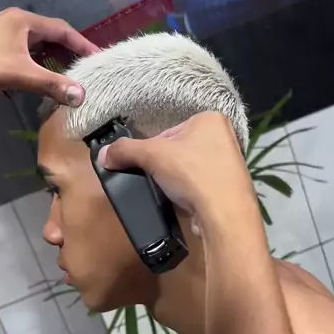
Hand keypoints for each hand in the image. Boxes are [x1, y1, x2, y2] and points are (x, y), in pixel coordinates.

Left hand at [0, 8, 97, 105]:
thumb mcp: (20, 75)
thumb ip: (53, 84)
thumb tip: (82, 95)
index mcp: (24, 21)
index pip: (63, 29)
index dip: (83, 44)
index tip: (99, 59)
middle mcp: (16, 23)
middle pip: (51, 36)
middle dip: (70, 54)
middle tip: (88, 71)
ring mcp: (4, 36)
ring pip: (38, 48)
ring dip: (54, 62)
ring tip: (70, 79)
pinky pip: (26, 55)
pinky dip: (39, 67)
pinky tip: (44, 82)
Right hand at [99, 111, 255, 224]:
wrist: (224, 214)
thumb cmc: (192, 174)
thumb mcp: (152, 155)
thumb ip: (125, 151)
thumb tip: (103, 155)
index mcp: (210, 119)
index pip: (169, 131)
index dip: (152, 149)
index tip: (147, 165)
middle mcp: (225, 137)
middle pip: (179, 150)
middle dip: (165, 166)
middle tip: (157, 180)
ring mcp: (230, 164)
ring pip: (189, 170)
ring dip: (176, 181)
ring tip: (171, 193)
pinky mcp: (230, 188)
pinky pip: (200, 187)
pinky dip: (190, 194)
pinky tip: (185, 202)